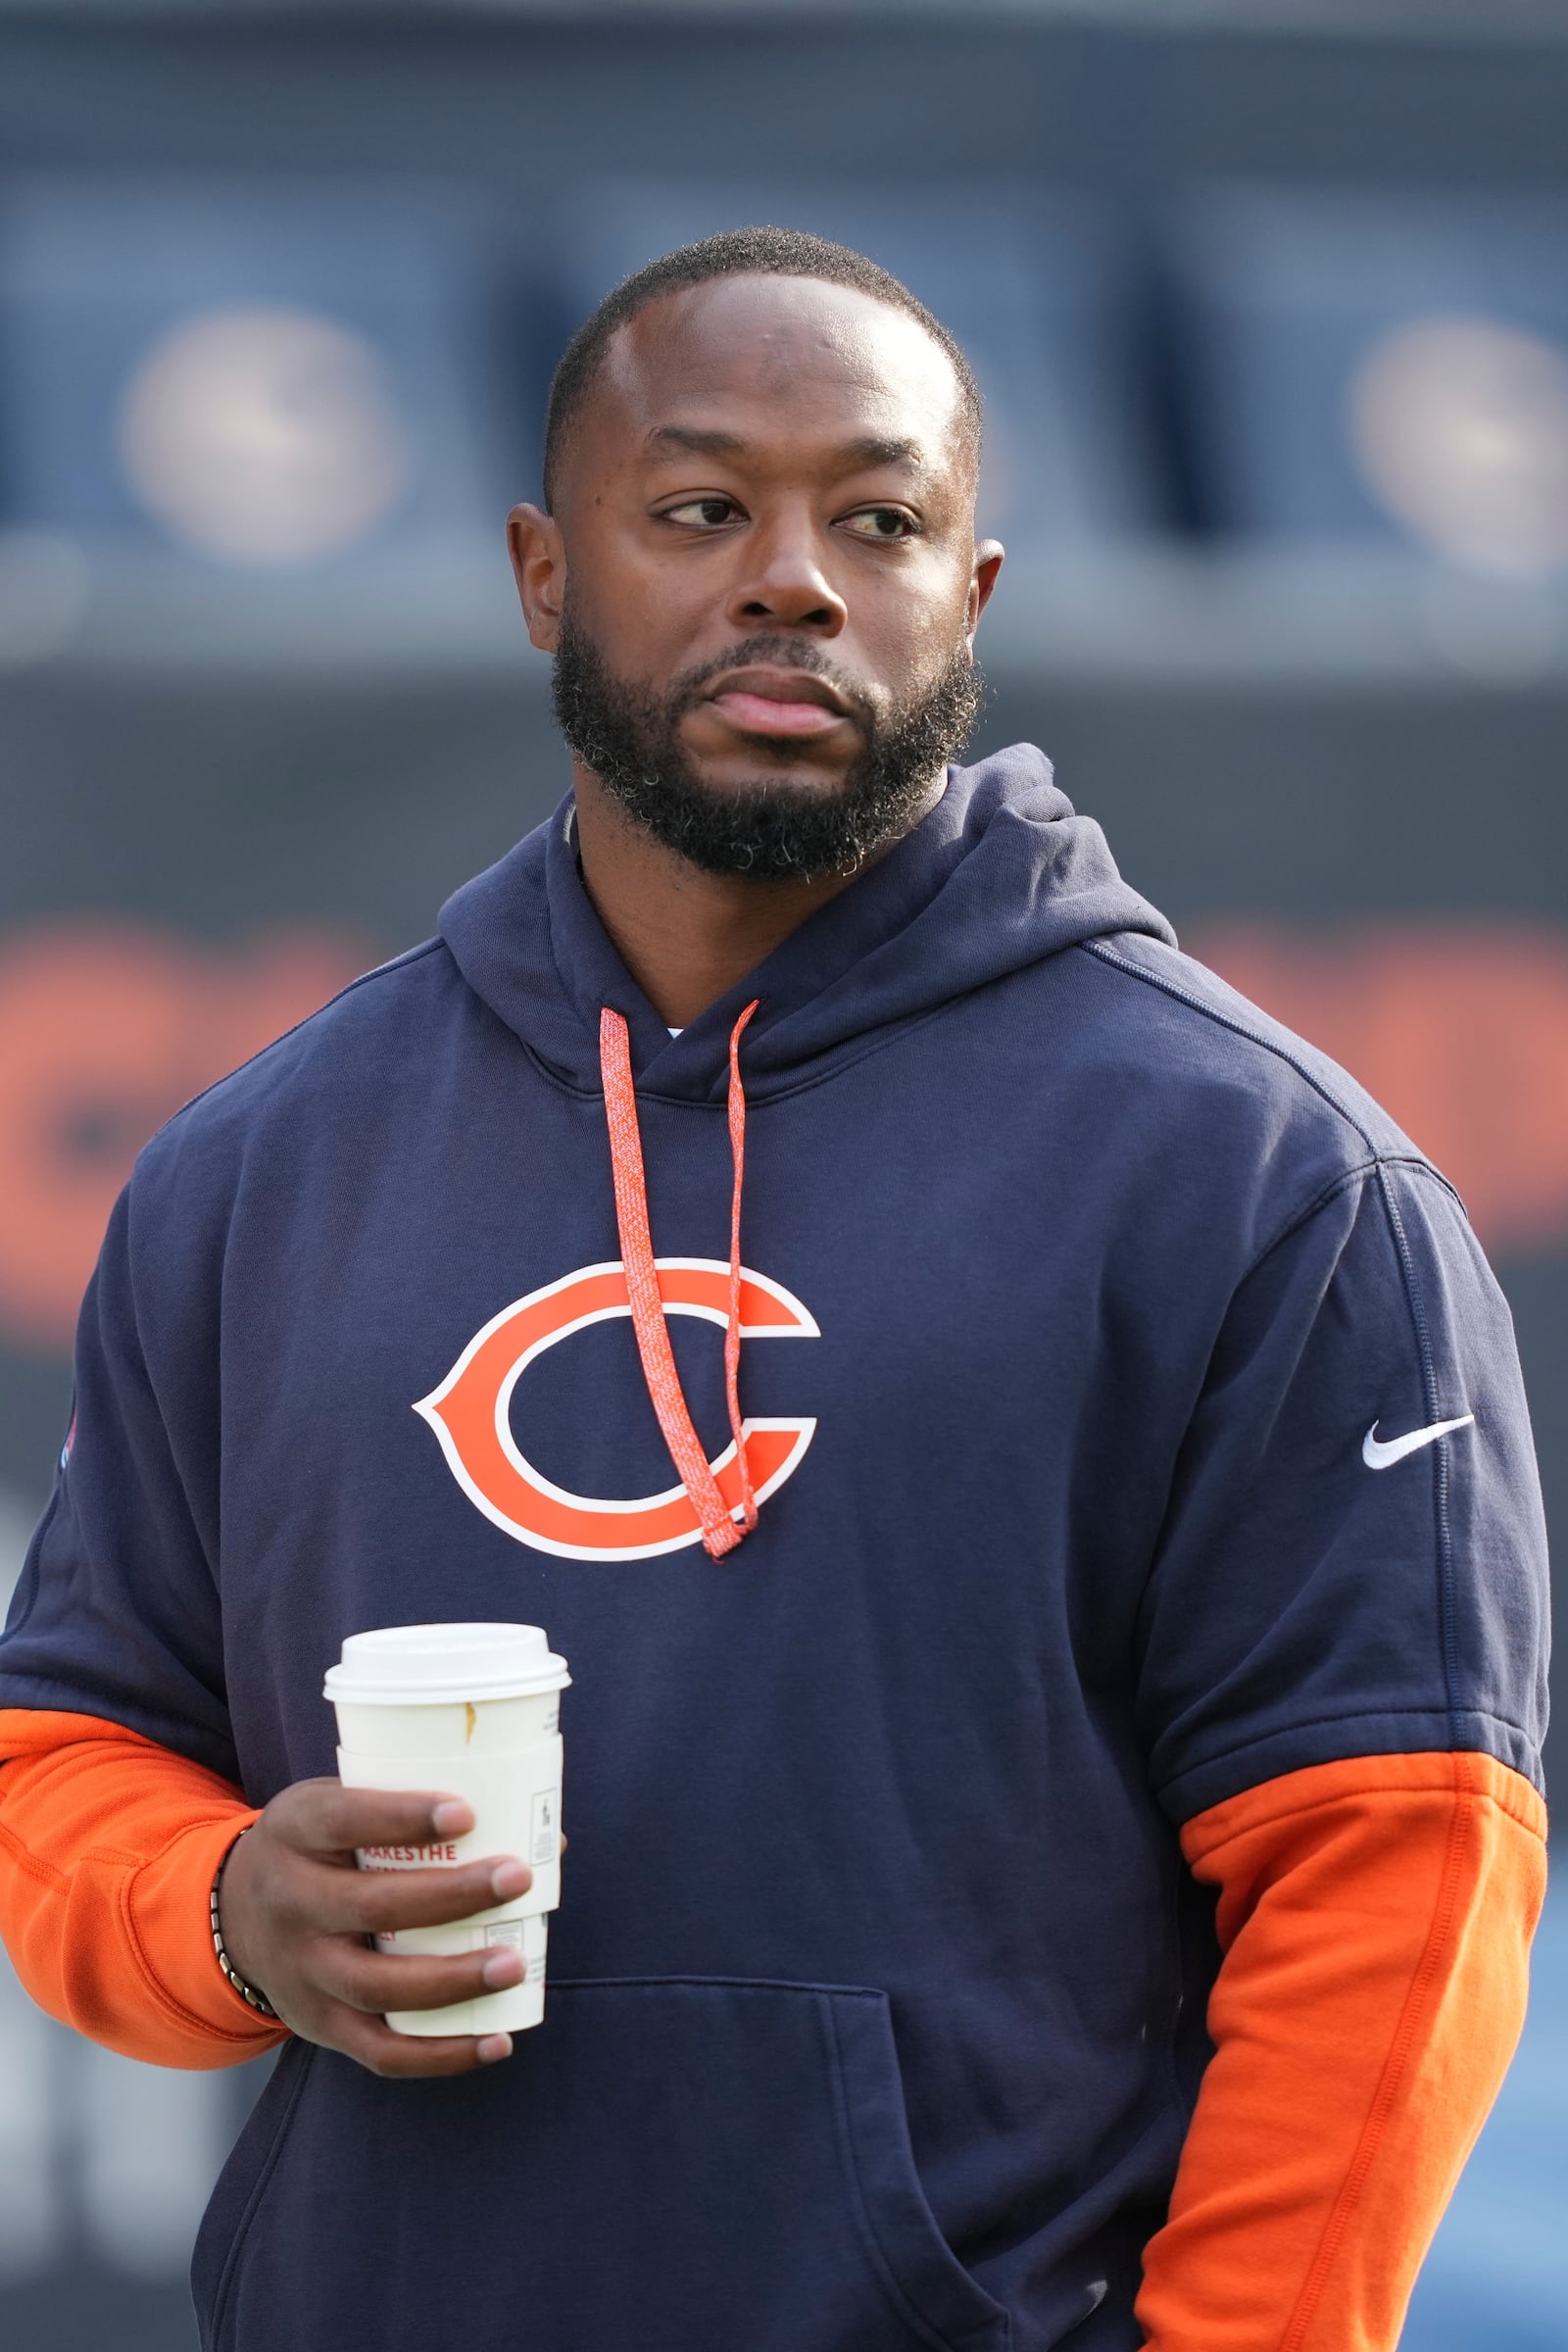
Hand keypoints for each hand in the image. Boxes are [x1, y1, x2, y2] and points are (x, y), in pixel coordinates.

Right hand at [217, 1778, 531, 2077]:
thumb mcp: (340, 1806)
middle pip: (370, 1907)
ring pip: (378, 1987)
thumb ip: (420, 1814)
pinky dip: (441, 2055)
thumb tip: (548, 1839)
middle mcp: (290, 1904)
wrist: (234, 1915)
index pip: (344, 1821)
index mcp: (295, 1832)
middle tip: (516, 1879)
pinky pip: (381, 2052)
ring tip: (514, 1964)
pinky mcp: (319, 2025)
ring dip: (453, 1980)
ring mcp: (302, 1972)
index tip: (466, 1813)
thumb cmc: (321, 1847)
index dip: (402, 1817)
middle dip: (451, 1896)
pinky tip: (497, 2040)